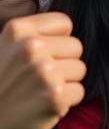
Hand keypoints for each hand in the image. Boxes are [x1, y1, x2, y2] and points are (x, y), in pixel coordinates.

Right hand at [0, 14, 84, 128]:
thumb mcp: (4, 47)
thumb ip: (32, 34)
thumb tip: (66, 30)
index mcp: (18, 30)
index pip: (64, 23)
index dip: (57, 39)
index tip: (44, 53)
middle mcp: (31, 48)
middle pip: (75, 47)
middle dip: (62, 62)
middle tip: (39, 77)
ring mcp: (44, 72)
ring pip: (80, 69)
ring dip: (65, 82)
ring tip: (39, 91)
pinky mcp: (55, 96)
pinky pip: (79, 91)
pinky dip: (65, 102)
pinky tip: (42, 105)